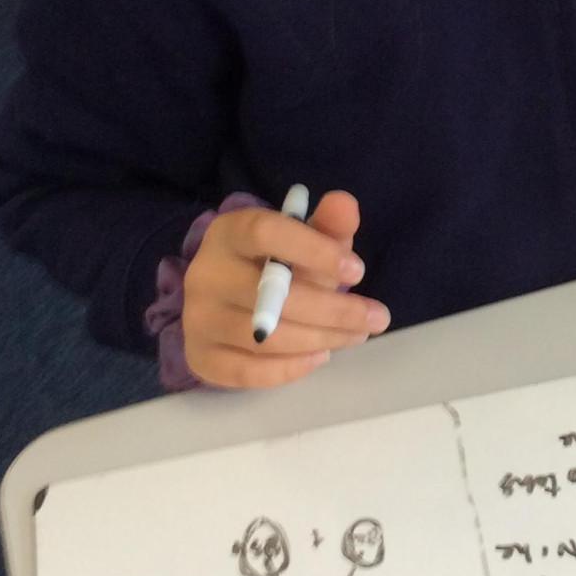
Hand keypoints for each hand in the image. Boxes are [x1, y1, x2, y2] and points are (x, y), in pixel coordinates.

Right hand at [182, 191, 389, 388]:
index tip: (358, 270)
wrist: (226, 301)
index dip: (314, 251)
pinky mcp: (201, 357)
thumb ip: (327, 225)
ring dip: (321, 339)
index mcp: (229, 232)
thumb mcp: (303, 240)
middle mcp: (205, 273)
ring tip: (355, 335)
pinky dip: (290, 368)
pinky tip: (319, 356)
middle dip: (334, 310)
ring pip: (265, 337)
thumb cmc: (273, 265)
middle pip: (271, 295)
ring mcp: (198, 318)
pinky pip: (249, 371)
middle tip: (376, 318)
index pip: (266, 233)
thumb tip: (345, 204)